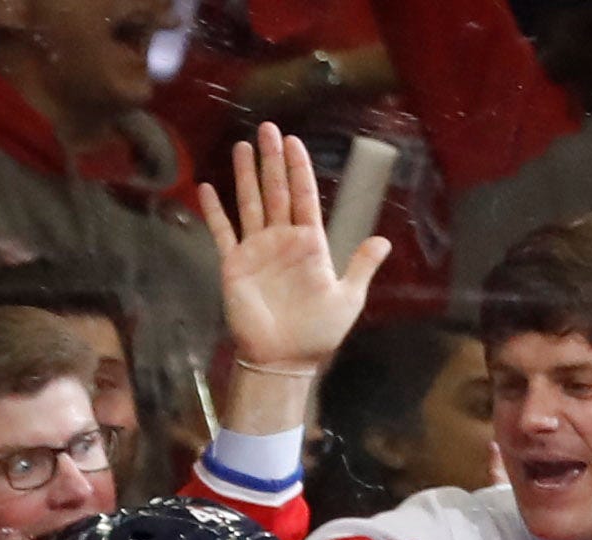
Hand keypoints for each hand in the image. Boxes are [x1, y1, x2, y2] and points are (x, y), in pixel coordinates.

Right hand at [199, 123, 388, 371]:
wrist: (283, 359)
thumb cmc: (317, 333)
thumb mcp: (348, 298)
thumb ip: (362, 266)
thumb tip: (384, 241)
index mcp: (310, 244)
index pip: (304, 196)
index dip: (299, 168)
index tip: (293, 142)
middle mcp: (282, 241)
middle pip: (277, 191)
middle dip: (272, 160)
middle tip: (268, 128)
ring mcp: (257, 251)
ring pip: (250, 203)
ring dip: (246, 175)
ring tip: (243, 146)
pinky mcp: (234, 265)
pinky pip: (223, 232)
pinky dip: (214, 212)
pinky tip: (207, 188)